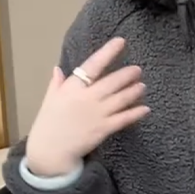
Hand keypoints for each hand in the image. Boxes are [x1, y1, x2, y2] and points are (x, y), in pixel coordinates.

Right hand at [25, 38, 149, 175]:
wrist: (49, 151)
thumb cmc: (48, 124)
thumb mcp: (50, 100)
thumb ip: (57, 83)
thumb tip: (58, 69)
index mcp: (72, 88)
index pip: (92, 65)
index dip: (108, 52)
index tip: (120, 42)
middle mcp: (86, 98)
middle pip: (112, 82)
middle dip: (128, 74)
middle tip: (137, 69)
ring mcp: (97, 114)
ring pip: (121, 99)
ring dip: (134, 91)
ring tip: (143, 86)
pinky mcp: (103, 129)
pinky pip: (123, 119)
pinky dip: (136, 113)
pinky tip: (145, 108)